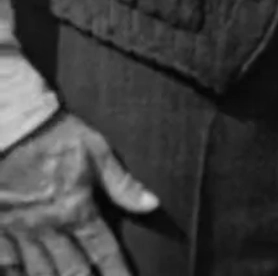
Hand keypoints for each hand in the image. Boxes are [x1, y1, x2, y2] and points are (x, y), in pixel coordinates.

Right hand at [0, 111, 157, 275]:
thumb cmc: (56, 136)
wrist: (11, 128)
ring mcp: (19, 231)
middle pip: (68, 270)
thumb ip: (122, 183)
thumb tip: (152, 204)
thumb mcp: (97, 152)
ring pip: (36, 271)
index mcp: (75, 210)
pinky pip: (6, 261)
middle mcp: (47, 227)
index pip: (102, 251)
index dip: (116, 272)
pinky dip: (15, 273)